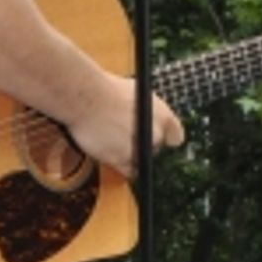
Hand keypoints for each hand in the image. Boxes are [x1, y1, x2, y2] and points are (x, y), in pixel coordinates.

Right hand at [64, 71, 183, 179]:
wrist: (86, 97)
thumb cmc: (104, 89)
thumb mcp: (136, 93)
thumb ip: (146, 109)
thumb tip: (146, 116)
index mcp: (162, 114)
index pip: (176, 137)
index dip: (166, 139)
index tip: (160, 140)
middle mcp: (156, 132)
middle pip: (156, 148)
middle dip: (143, 145)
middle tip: (126, 136)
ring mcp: (141, 148)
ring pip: (142, 160)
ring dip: (131, 155)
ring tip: (113, 142)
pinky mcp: (124, 160)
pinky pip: (130, 172)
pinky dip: (123, 166)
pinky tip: (113, 156)